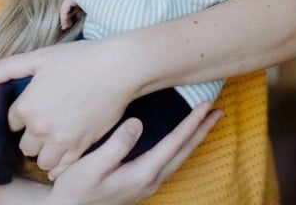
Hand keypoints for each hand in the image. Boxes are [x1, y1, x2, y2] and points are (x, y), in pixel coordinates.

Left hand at [0, 39, 136, 173]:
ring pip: (42, 160)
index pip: (12, 122)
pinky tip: (68, 148)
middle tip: (46, 122)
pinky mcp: (81, 148)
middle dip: (32, 135)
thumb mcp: (40, 57)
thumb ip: (7, 68)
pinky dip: (62, 162)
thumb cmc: (79, 59)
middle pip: (25, 145)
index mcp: (27, 106)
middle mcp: (40, 127)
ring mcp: (61, 141)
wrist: (117, 69)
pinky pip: (63, 167)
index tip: (34, 107)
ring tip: (56, 137)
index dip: (22, 114)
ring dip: (46, 151)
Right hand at [43, 102, 222, 204]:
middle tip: (219, 111)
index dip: (192, 123)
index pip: (175, 143)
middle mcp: (150, 180)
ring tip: (207, 122)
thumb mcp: (91, 166)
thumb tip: (137, 123)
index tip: (206, 106)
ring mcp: (147, 184)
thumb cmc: (76, 189)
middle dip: (203, 130)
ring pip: (180, 157)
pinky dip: (181, 146)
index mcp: (142, 173)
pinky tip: (181, 140)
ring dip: (195, 138)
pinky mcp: (141, 184)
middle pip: (184, 151)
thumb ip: (116, 145)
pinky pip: (170, 161)